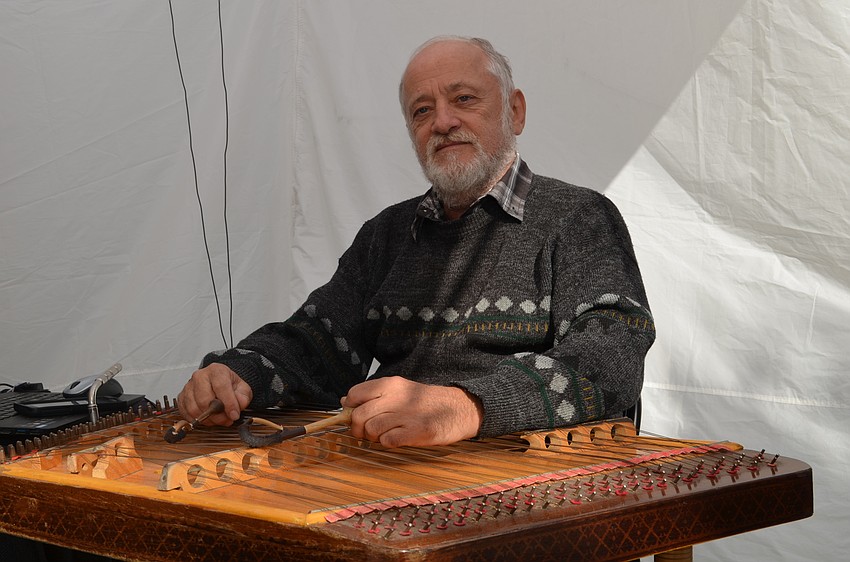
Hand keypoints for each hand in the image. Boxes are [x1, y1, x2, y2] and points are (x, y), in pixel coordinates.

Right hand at [177, 363, 252, 425]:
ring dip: (208, 419)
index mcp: (216, 371)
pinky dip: (198, 420)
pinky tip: (208, 419)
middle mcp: (200, 376)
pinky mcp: (181, 398)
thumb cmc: (228, 384)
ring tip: (218, 419)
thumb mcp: (242, 388)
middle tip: (227, 419)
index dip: (228, 403)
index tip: (234, 414)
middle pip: (204, 400)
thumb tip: (238, 405)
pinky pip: (186, 414)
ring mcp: (188, 387)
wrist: (218, 382)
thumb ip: (243, 396)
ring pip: (194, 409)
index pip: (220, 386)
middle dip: (217, 415)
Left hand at [341, 376, 482, 447]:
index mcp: (390, 385)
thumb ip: (372, 394)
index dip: (350, 408)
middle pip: (359, 416)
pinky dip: (388, 443)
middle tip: (367, 432)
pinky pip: (388, 441)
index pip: (355, 394)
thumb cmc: (425, 402)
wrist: (458, 408)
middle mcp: (396, 397)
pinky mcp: (417, 432)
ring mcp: (407, 415)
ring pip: (371, 429)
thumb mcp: (399, 391)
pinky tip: (397, 438)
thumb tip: (345, 402)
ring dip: (373, 437)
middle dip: (358, 429)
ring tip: (385, 434)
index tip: (355, 414)